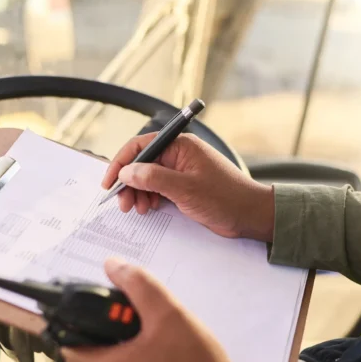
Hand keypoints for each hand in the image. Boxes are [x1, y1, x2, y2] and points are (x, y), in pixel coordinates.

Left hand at [62, 258, 254, 361]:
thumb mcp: (167, 313)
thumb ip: (137, 284)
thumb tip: (112, 265)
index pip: (68, 341)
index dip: (77, 317)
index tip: (99, 302)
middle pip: (82, 356)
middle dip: (95, 332)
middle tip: (122, 312)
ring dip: (110, 348)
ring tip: (139, 328)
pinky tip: (150, 351)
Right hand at [102, 133, 273, 240]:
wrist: (250, 215)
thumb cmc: (226, 198)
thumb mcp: (185, 189)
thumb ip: (153, 178)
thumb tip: (127, 172)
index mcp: (180, 146)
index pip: (140, 147)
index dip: (121, 164)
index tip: (109, 182)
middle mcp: (180, 155)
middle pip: (142, 163)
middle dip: (129, 183)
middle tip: (123, 203)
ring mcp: (182, 171)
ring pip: (149, 177)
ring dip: (139, 192)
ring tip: (138, 209)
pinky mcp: (185, 186)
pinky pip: (159, 188)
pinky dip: (150, 197)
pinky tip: (149, 208)